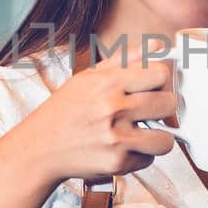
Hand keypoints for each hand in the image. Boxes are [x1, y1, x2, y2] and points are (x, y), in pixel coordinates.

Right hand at [16, 44, 178, 186]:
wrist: (39, 148)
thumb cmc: (65, 111)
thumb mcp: (89, 77)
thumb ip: (126, 58)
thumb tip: (160, 45)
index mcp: (107, 82)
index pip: (160, 73)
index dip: (162, 80)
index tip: (156, 86)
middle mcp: (112, 109)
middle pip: (168, 104)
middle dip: (164, 108)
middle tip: (152, 111)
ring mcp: (116, 138)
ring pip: (166, 139)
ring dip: (158, 137)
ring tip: (144, 133)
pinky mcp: (117, 163)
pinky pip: (149, 159)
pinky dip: (140, 156)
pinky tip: (124, 148)